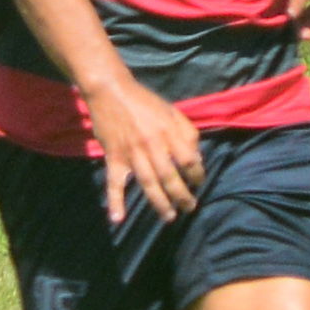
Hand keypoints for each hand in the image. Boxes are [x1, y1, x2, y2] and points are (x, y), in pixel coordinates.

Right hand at [86, 74, 204, 224]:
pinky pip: (114, 183)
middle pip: (170, 175)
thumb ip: (187, 131)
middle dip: (182, 195)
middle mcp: (151, 144)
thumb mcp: (172, 111)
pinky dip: (115, 201)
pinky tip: (117, 218)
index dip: (196, 173)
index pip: (188, 158)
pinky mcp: (113, 157)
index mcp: (168, 131)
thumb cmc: (144, 102)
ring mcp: (131, 153)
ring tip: (170, 217)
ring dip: (160, 203)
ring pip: (148, 183)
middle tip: (190, 207)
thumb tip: (196, 157)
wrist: (111, 92)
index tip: (199, 182)